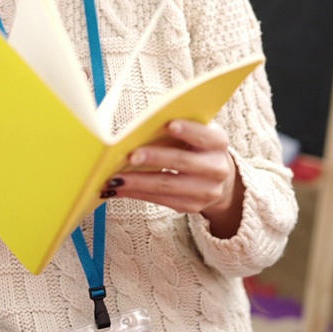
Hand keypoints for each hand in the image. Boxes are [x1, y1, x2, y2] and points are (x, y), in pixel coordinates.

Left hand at [103, 120, 243, 236]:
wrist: (217, 176)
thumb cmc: (195, 145)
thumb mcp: (194, 132)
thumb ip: (176, 128)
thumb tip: (140, 130)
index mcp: (218, 142)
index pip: (203, 135)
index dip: (188, 130)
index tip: (169, 125)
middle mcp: (217, 168)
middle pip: (182, 162)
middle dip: (154, 158)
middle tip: (131, 156)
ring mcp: (206, 191)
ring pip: (167, 185)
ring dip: (138, 182)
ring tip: (114, 179)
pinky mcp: (191, 206)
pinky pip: (160, 200)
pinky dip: (137, 194)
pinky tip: (119, 190)